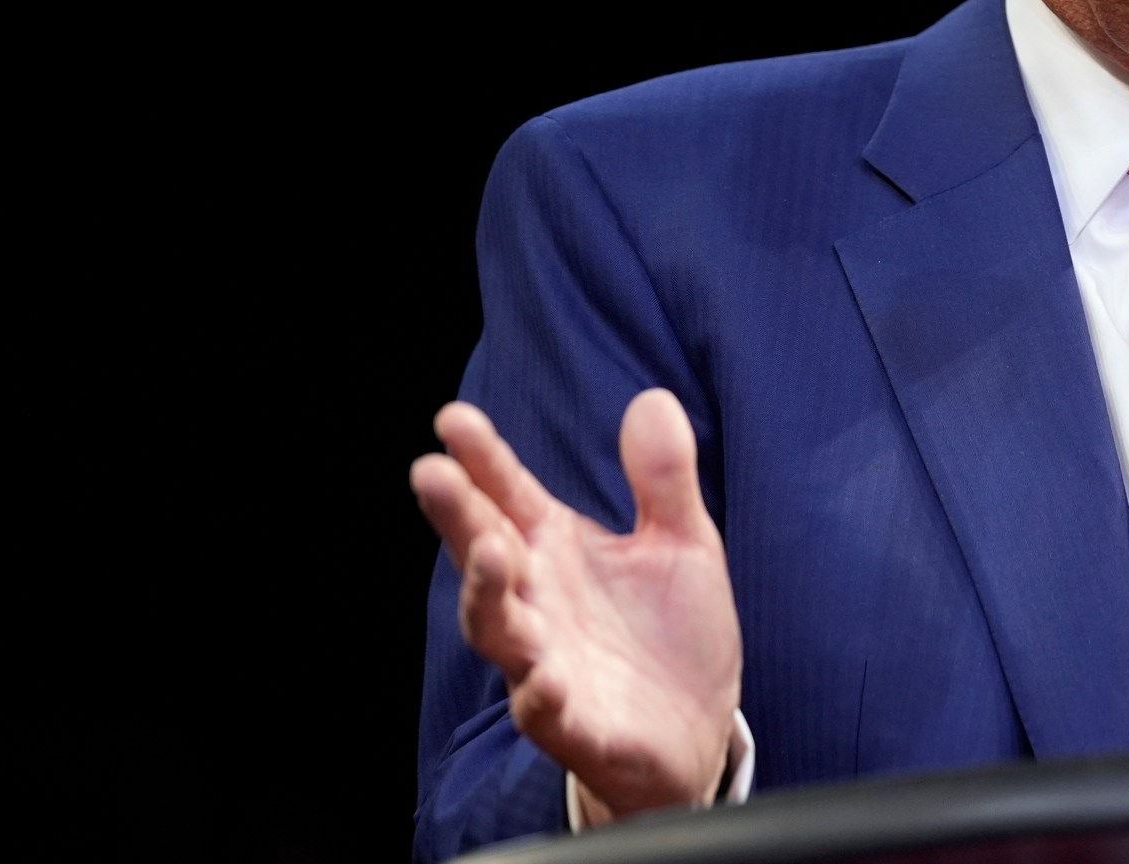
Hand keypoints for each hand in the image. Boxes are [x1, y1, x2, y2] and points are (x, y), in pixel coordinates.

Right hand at [411, 390, 741, 824]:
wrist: (696, 730)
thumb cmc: (670, 633)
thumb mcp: (683, 544)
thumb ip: (663, 478)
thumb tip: (653, 398)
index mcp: (557, 552)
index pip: (509, 496)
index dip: (483, 459)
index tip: (453, 418)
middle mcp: (539, 604)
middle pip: (485, 555)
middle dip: (458, 517)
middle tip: (432, 472)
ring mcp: (548, 664)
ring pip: (499, 631)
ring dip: (488, 594)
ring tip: (492, 552)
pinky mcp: (577, 725)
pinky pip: (546, 712)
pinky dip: (542, 696)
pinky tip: (545, 678)